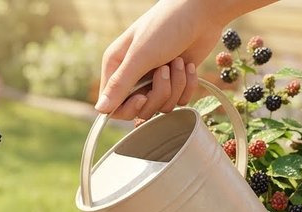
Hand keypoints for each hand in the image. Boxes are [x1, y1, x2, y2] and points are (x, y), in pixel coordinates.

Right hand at [96, 0, 222, 119]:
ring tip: (177, 61)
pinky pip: (180, 100)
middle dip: (157, 93)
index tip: (143, 97)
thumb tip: (100, 109)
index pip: (113, 106)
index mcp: (117, 67)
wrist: (201, 13)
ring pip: (162, 106)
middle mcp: (134, 76)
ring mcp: (156, 80)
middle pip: (140, 109)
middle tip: (164, 70)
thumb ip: (120, 84)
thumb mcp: (140, 55)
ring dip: (175, 86)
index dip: (128, 108)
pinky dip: (187, 85)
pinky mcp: (176, 82)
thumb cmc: (166, 26)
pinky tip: (188, 65)